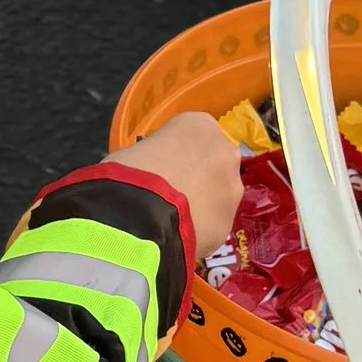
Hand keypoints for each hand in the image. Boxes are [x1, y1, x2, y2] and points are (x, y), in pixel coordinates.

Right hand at [111, 112, 243, 263]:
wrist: (140, 216)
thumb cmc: (129, 172)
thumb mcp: (137, 150)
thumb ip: (158, 155)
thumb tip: (156, 170)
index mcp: (200, 124)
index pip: (194, 135)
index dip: (177, 154)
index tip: (163, 167)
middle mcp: (226, 151)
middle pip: (213, 163)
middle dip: (198, 177)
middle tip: (172, 194)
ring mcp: (232, 188)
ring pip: (219, 195)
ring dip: (202, 204)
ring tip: (175, 220)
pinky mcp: (229, 222)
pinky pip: (213, 224)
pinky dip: (200, 229)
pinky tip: (179, 236)